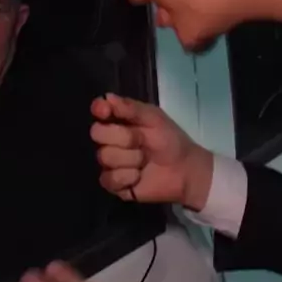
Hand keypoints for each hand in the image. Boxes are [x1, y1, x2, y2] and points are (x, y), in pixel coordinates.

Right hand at [91, 93, 213, 210]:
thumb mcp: (155, 118)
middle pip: (97, 133)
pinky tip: (139, 177)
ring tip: (145, 161)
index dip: (99, 109)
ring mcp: (109, 162)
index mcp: (119, 120)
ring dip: (130, 159)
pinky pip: (108, 178)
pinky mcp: (113, 183)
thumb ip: (131, 108)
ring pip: (105, 157)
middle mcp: (110, 139)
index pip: (99, 109)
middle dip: (123, 138)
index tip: (105, 112)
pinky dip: (127, 177)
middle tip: (142, 142)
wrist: (184, 170)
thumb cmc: (170, 140)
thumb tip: (106, 98)